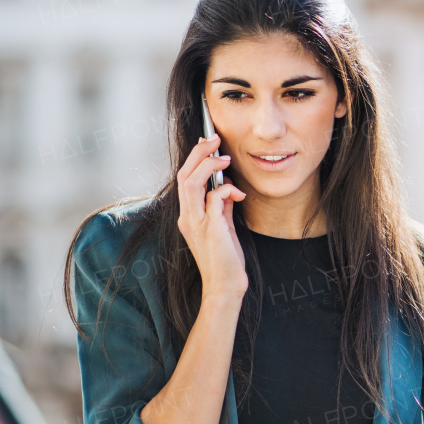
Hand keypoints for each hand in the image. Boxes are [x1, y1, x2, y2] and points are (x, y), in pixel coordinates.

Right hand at [176, 134, 247, 299]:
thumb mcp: (223, 227)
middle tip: (215, 139)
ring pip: (191, 183)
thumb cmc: (226, 258)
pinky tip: (239, 193)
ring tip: (225, 158)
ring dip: (209, 165)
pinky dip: (227, 190)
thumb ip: (222, 207)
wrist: (225, 284)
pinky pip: (214, 199)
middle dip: (199, 153)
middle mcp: (187, 217)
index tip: (207, 143)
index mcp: (188, 216)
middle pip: (184, 175)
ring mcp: (196, 223)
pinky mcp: (210, 228)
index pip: (184, 179)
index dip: (194, 158)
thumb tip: (227, 188)